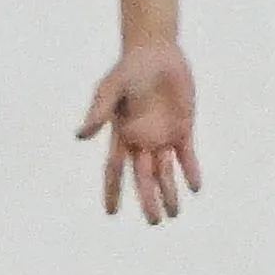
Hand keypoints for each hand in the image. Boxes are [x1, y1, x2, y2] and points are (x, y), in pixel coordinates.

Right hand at [80, 39, 201, 222]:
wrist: (156, 52)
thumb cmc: (128, 69)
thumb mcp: (110, 90)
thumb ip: (98, 112)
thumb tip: (80, 137)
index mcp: (121, 136)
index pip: (115, 170)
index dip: (113, 191)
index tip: (112, 213)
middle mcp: (141, 141)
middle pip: (144, 177)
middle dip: (148, 200)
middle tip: (154, 222)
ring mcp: (163, 136)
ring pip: (166, 172)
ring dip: (170, 192)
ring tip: (173, 214)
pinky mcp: (182, 128)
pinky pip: (187, 155)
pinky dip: (190, 171)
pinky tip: (195, 187)